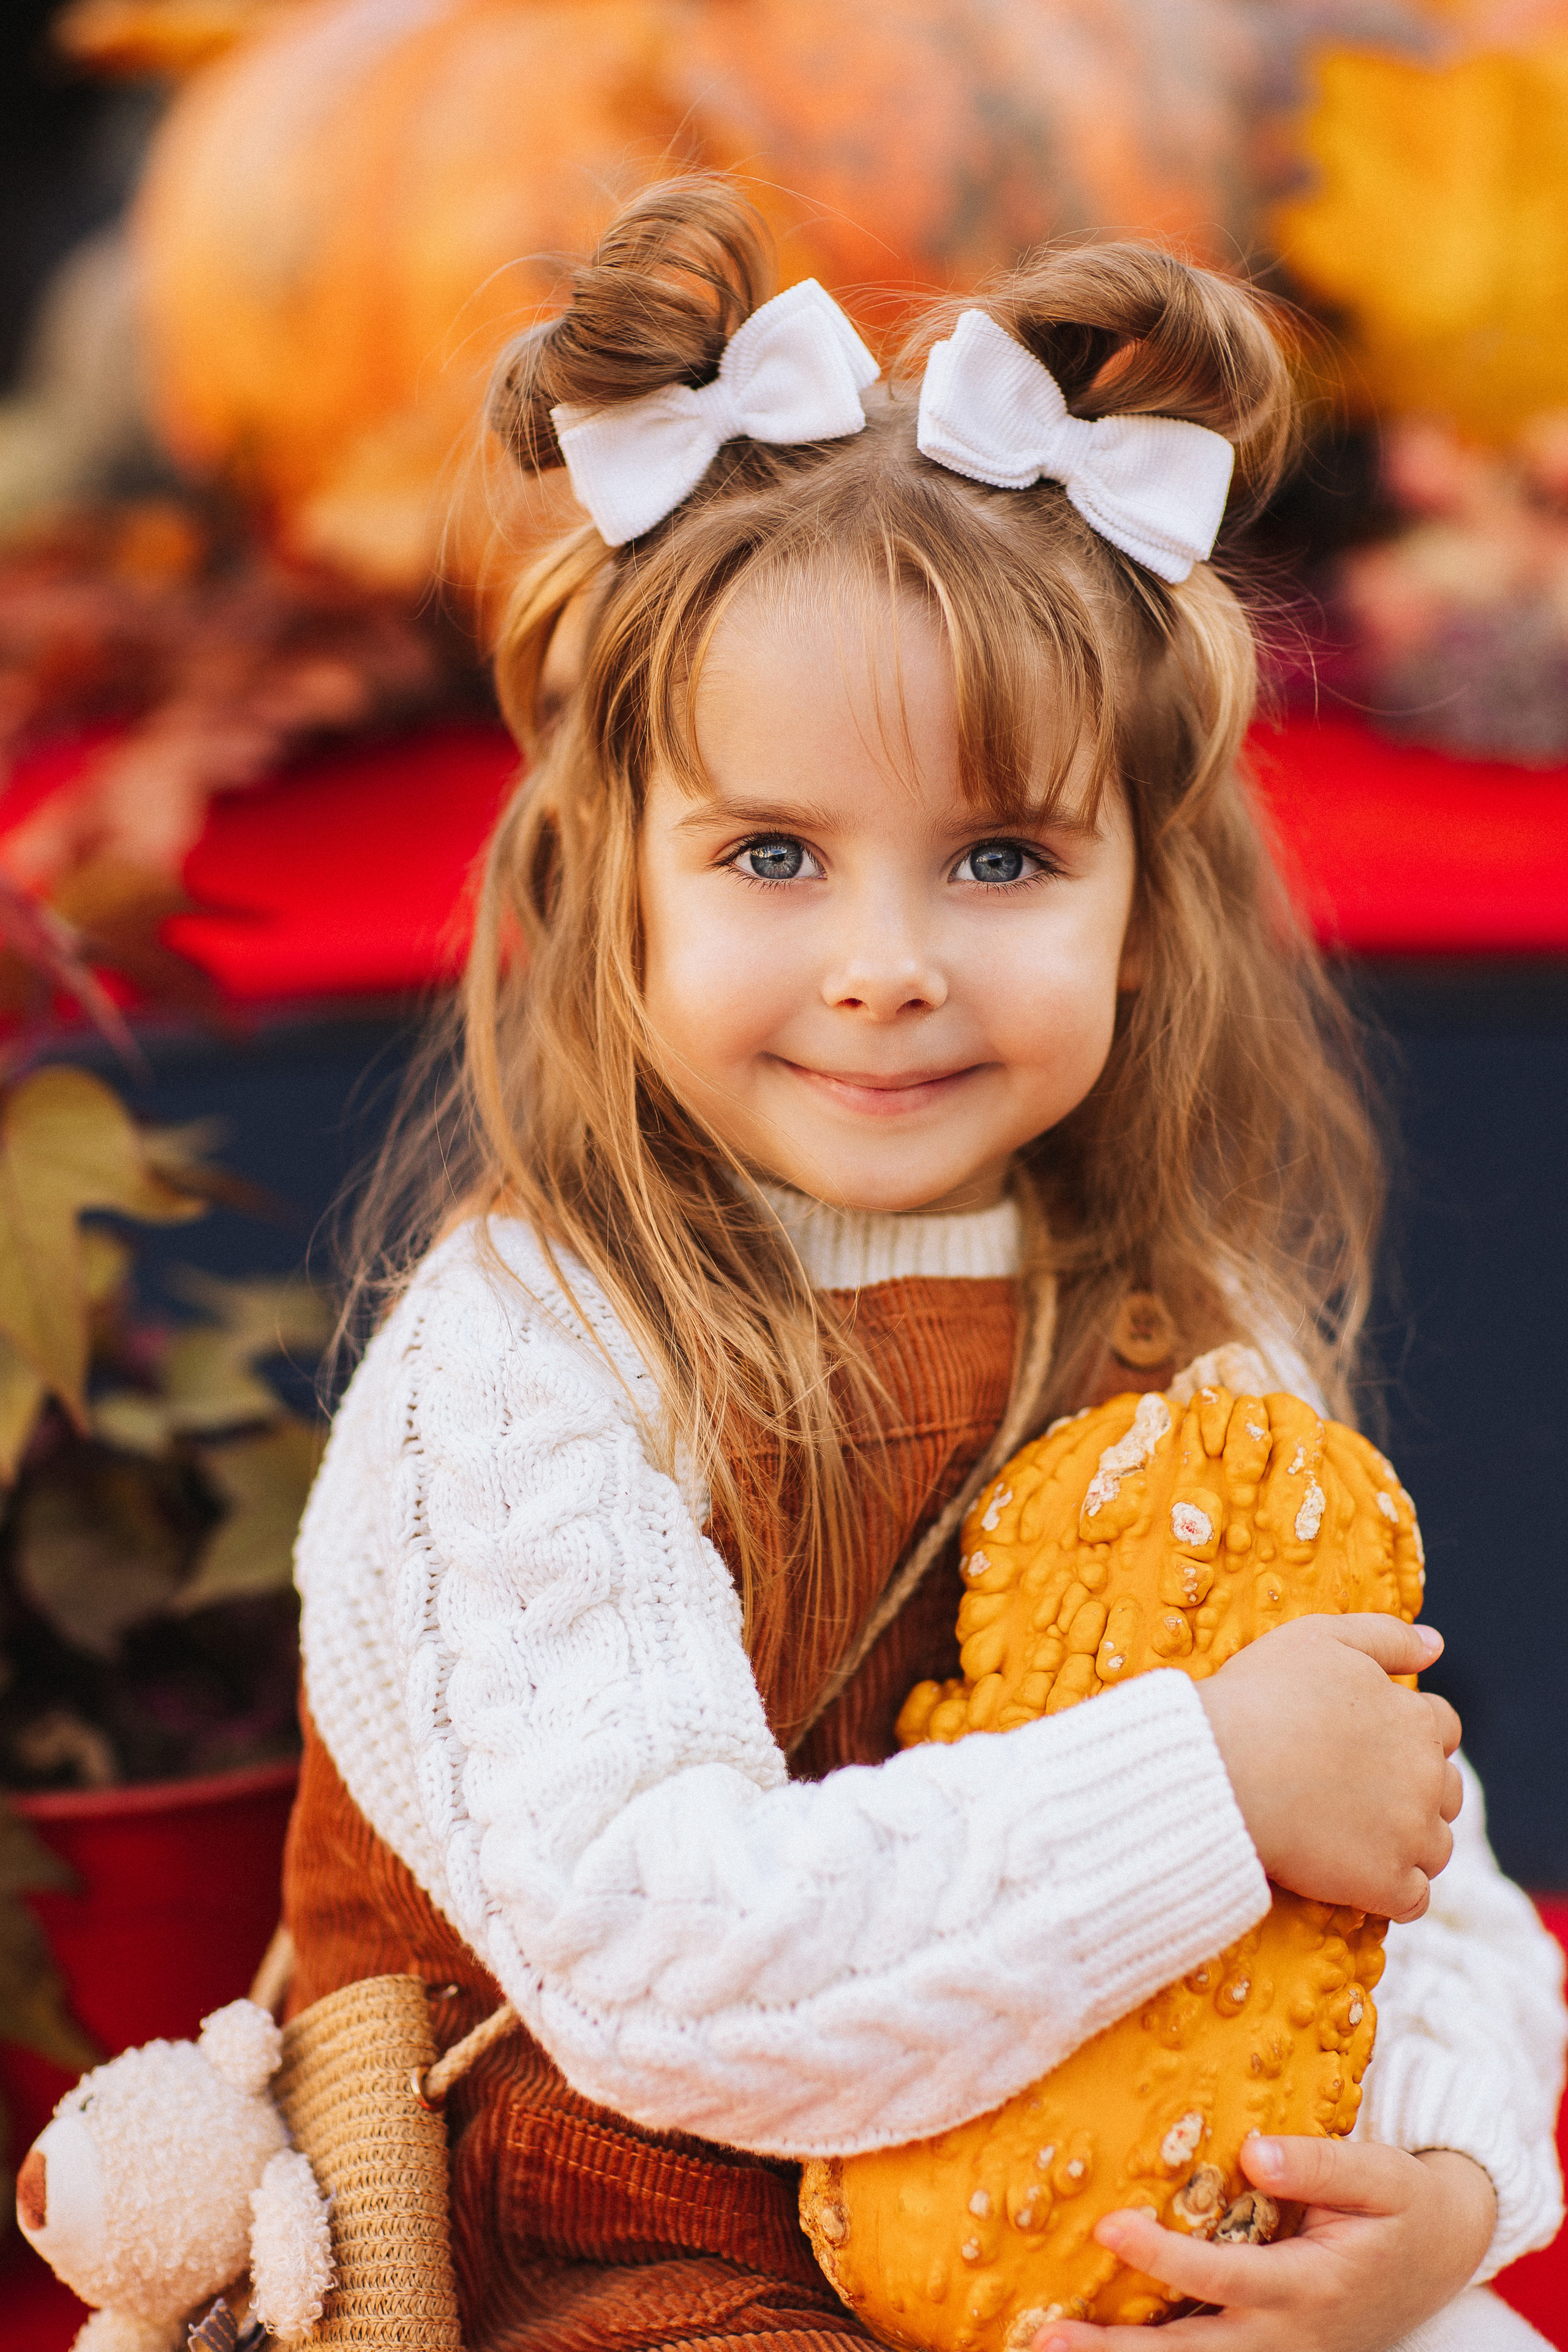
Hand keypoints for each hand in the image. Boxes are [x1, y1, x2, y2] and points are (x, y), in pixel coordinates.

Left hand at [1033, 2137, 1497, 2351]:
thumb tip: (1253, 2151)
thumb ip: (1319, 2165)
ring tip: (1045, 2346)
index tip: (1110, 2225)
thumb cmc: (1401, 2207)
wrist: (1437, 2257)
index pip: (1223, 2276)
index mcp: (1310, 2287)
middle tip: (1044, 2336)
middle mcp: (1286, 2336)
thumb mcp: (1379, 2177)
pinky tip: (1092, 2344)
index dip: (1164, 2255)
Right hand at [1198, 1616, 1461, 1921]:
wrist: (1223, 1769)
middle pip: (1445, 1790)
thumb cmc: (1262, 1697)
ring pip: (1435, 1847)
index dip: (1407, 1734)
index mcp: (1416, 1720)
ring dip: (1405, 1844)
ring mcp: (1412, 1835)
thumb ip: (1386, 1636)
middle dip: (1412, 1791)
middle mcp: (1428, 1778)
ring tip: (1350, 1836)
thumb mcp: (1320, 1638)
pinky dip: (1391, 1892)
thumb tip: (1435, 1644)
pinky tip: (1354, 1878)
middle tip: (1354, 1793)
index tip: (1366, 1744)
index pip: (1442, 1728)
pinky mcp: (1387, 1884)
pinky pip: (1413, 1899)